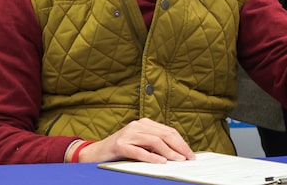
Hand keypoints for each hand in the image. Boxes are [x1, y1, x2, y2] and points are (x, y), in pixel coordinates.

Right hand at [75, 118, 194, 163]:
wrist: (96, 153)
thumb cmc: (120, 150)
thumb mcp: (139, 144)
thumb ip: (154, 145)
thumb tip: (177, 153)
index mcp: (143, 124)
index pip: (167, 130)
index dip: (181, 142)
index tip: (190, 153)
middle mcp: (136, 126)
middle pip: (164, 134)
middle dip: (179, 146)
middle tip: (189, 157)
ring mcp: (128, 134)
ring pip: (154, 141)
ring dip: (169, 152)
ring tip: (178, 160)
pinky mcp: (120, 145)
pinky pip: (139, 151)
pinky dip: (152, 157)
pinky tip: (161, 162)